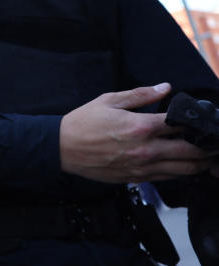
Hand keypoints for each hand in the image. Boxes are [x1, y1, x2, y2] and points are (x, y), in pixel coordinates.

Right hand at [60, 83, 215, 182]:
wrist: (63, 148)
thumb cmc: (83, 122)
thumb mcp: (109, 100)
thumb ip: (140, 94)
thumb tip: (165, 88)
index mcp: (139, 126)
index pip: (180, 124)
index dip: (196, 121)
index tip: (203, 118)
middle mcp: (146, 149)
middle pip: (191, 151)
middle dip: (207, 146)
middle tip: (213, 141)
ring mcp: (143, 166)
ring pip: (186, 169)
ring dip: (201, 162)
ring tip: (207, 155)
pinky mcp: (138, 178)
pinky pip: (170, 178)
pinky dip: (183, 172)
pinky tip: (186, 165)